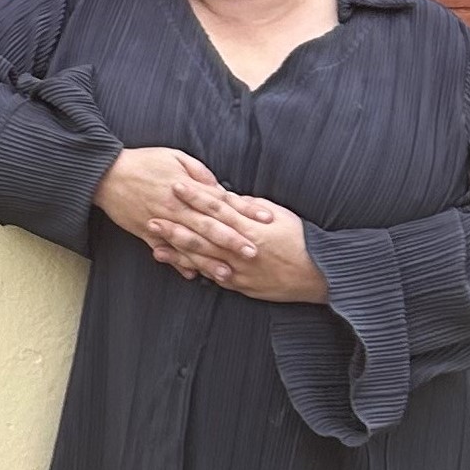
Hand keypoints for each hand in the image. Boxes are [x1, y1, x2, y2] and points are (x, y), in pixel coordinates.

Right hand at [94, 147, 245, 267]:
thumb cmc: (143, 161)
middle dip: (232, 241)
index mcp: (185, 188)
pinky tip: (193, 275)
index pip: (221, 201)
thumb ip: (200, 173)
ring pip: (189, 246)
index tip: (266, 220)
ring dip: (209, 261)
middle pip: (209, 227)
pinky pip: (165, 251)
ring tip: (228, 274)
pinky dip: (178, 263)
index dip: (245, 210)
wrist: (104, 174)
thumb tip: (219, 189)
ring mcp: (160, 224)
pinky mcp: (146, 233)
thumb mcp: (175, 157)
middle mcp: (175, 209)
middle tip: (254, 253)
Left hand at [154, 195, 329, 304]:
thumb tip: (228, 196)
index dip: (196, 196)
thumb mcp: (280, 216)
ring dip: (177, 250)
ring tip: (154, 242)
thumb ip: (251, 206)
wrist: (319, 275)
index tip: (177, 185)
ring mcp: (239, 268)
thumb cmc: (302, 240)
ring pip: (202, 257)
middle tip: (151, 216)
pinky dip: (193, 270)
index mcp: (251, 227)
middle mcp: (241, 248)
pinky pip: (212, 276)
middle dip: (175, 225)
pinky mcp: (240, 284)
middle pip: (203, 234)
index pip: (217, 208)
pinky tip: (177, 265)